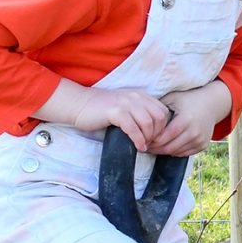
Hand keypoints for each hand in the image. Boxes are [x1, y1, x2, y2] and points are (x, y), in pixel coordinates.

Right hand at [48, 83, 171, 147]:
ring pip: (148, 123)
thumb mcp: (125, 108)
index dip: (162, 128)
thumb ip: (139, 114)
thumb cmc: (101, 110)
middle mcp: (136, 97)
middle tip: (150, 145)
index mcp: (140, 96)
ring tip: (143, 146)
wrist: (79, 105)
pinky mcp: (116, 112)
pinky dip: (138, 140)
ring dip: (148, 138)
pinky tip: (137, 147)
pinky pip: (134, 128)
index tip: (155, 139)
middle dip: (158, 134)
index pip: (162, 112)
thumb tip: (154, 134)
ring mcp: (126, 103)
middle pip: (159, 118)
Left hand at [149, 81, 233, 155]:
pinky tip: (167, 146)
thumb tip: (140, 119)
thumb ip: (157, 108)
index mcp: (185, 120)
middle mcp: (194, 132)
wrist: (211, 104)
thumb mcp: (172, 98)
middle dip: (155, 149)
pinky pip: (184, 153)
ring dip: (164, 151)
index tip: (142, 139)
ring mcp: (200, 140)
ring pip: (176, 152)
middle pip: (169, 147)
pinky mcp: (203, 145)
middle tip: (145, 146)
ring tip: (154, 147)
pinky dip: (174, 151)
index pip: (164, 137)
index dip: (152, 140)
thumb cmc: (187, 99)